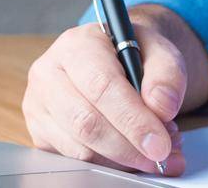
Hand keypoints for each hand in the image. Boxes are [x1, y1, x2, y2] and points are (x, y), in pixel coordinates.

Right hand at [23, 13, 187, 175]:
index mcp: (76, 45)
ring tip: (151, 149)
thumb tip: (162, 107)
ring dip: (122, 158)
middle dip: (129, 147)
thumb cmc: (134, 53)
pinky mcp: (41, 132)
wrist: (115, 57)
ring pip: (80, 147)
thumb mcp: (159, 50)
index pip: (101, 86)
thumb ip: (167, 74)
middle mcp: (49, 73)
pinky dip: (109, 163)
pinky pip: (75, 159)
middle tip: (161, 155)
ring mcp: (40, 104)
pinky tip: (130, 152)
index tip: (159, 143)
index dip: (132, 120)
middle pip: (86, 122)